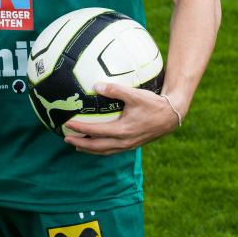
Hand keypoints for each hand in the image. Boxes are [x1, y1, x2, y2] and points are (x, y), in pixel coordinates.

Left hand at [64, 82, 181, 154]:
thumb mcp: (134, 94)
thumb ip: (115, 90)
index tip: (68, 124)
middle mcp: (124, 141)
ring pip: (104, 151)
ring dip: (89, 149)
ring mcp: (128, 145)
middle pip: (96, 146)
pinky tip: (96, 145)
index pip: (96, 131)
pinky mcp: (132, 145)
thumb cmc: (153, 104)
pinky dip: (100, 149)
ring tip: (77, 145)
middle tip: (66, 138)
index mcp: (122, 130)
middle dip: (80, 144)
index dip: (80, 128)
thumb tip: (96, 85)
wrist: (171, 117)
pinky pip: (112, 150)